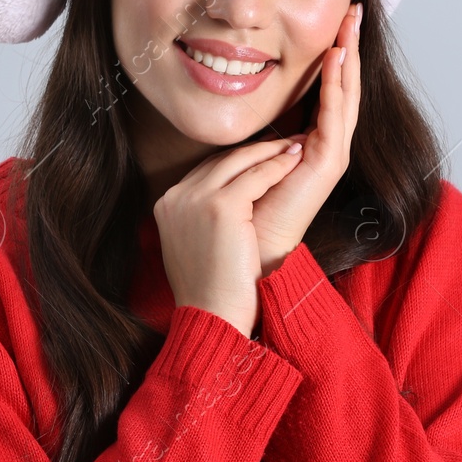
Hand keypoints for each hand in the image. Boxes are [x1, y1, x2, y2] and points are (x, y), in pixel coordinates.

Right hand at [154, 138, 304, 337]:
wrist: (212, 317)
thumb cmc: (211, 291)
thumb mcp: (193, 246)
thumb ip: (199, 218)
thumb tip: (225, 205)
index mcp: (166, 205)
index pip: (206, 171)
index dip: (237, 162)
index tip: (261, 156)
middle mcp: (176, 196)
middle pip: (222, 160)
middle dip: (255, 150)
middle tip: (283, 144)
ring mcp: (195, 199)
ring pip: (240, 161)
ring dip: (271, 152)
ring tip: (294, 147)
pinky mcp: (221, 206)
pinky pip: (257, 175)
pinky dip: (278, 166)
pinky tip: (295, 161)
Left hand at [251, 2, 362, 275]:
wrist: (245, 261)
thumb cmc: (238, 217)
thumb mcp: (241, 160)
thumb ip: (248, 137)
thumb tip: (229, 107)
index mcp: (306, 144)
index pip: (324, 90)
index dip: (330, 55)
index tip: (333, 20)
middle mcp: (324, 148)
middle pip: (342, 87)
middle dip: (349, 47)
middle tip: (354, 10)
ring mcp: (330, 156)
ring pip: (345, 96)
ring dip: (350, 58)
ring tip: (352, 24)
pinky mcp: (328, 165)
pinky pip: (334, 115)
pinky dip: (337, 84)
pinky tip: (338, 56)